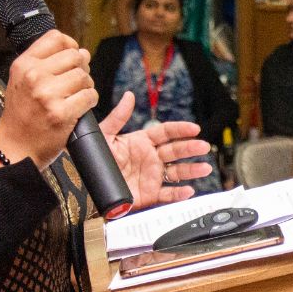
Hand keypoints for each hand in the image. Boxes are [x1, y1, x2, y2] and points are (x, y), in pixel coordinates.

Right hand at [0, 30, 97, 168]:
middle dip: (82, 68)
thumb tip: (80, 50)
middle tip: (76, 82)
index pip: (56, 38)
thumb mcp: (21, 80)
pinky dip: (90, 101)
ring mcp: (47, 95)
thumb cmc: (21, 115)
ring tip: (75, 96)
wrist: (15, 147)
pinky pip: (90, 96)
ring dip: (86, 86)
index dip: (71, 45)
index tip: (72, 57)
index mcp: (24, 65)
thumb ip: (44, 62)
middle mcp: (34, 76)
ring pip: (84, 76)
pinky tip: (79, 107)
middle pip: (75, 56)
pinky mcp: (61, 113)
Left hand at [98, 93, 212, 210]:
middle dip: (191, 149)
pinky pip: (168, 194)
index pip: (166, 133)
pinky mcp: (150, 194)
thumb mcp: (105, 135)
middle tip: (203, 147)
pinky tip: (188, 190)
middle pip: (176, 151)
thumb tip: (129, 96)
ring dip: (192, 170)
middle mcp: (151, 158)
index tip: (194, 128)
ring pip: (177, 172)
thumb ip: (118, 117)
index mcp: (142, 142)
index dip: (180, 130)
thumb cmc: (95, 159)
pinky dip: (179, 194)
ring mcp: (152, 176)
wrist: (88, 185)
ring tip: (204, 169)